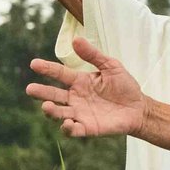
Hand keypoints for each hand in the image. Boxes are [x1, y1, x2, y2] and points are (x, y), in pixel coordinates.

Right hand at [26, 37, 149, 137]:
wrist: (139, 108)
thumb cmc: (124, 86)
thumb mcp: (111, 66)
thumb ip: (93, 55)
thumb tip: (76, 39)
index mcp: (79, 81)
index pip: (59, 74)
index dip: (47, 69)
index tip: (34, 64)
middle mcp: (75, 98)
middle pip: (53, 95)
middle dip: (41, 92)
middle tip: (30, 89)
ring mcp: (80, 113)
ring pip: (59, 113)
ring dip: (51, 111)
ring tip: (46, 105)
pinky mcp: (88, 127)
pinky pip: (73, 130)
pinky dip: (67, 128)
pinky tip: (67, 123)